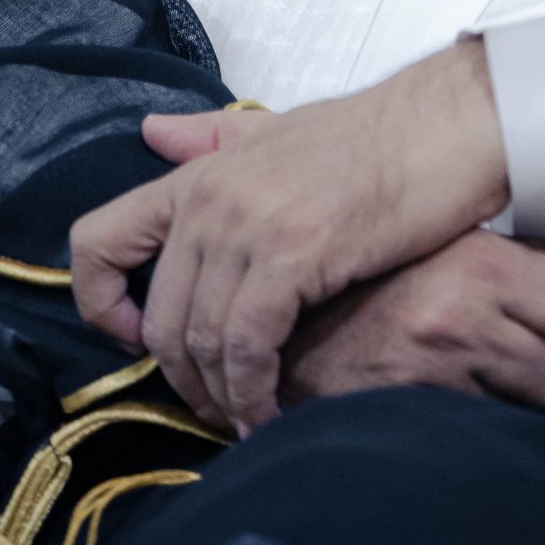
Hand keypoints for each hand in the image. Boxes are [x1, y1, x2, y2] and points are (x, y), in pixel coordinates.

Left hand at [69, 39, 506, 432]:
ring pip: (199, 341)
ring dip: (220, 397)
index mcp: (199, 171)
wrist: (448, 125)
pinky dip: (253, 392)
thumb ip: (214, 140)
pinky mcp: (292, 252)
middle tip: (215, 405)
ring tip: (247, 419)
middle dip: (181, 378)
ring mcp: (247, 223)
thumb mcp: (279, 131)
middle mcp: (209, 195)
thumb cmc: (374, 136)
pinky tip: (271, 412)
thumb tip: (151, 132)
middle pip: (157, 317)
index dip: (98, 304)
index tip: (134, 340)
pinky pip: (248, 346)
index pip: (96, 241)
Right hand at [282, 229, 544, 410]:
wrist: (281, 329)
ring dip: (529, 406)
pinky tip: (465, 412)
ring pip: (537, 415)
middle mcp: (465, 321)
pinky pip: (490, 439)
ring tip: (494, 382)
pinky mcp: (414, 424)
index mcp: (485, 265)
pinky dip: (490, 433)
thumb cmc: (381, 279)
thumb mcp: (458, 245)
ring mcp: (437, 381)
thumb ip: (540, 256)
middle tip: (542, 358)